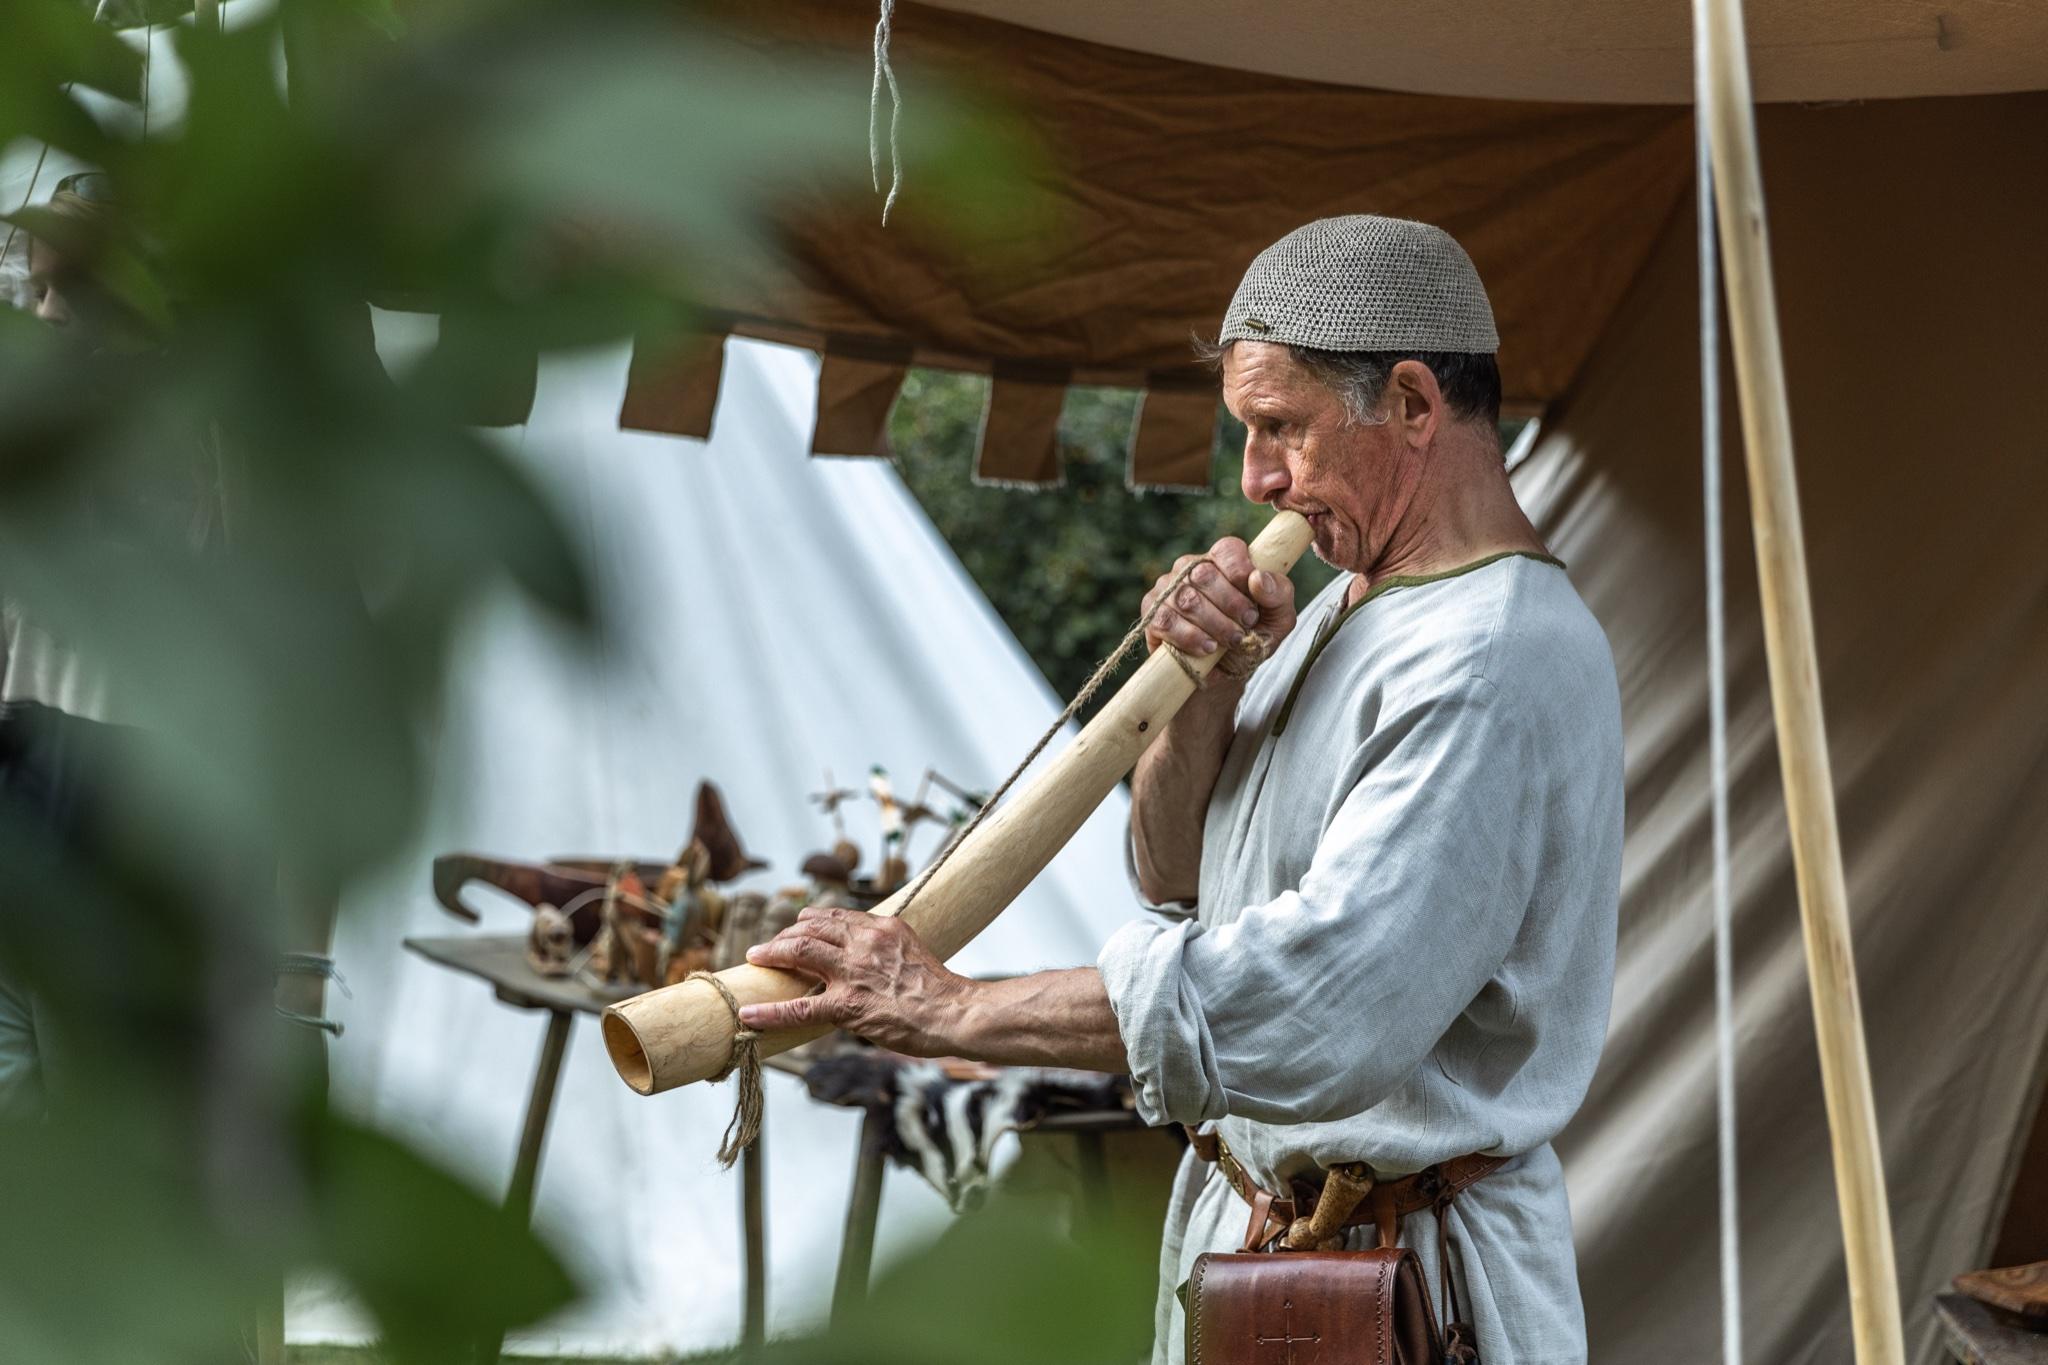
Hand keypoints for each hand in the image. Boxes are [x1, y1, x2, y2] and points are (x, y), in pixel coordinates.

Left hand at [737, 906, 969, 1055]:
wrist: (955, 1013)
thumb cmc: (940, 991)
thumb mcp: (914, 951)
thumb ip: (886, 947)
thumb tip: (867, 957)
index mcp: (883, 927)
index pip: (836, 916)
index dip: (810, 921)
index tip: (797, 926)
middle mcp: (864, 943)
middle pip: (811, 928)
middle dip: (785, 934)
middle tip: (770, 945)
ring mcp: (853, 973)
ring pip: (799, 952)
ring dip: (772, 953)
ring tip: (755, 957)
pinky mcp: (847, 1005)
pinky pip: (799, 1007)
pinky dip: (770, 1012)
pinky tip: (750, 1015)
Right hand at [1142, 536, 1295, 662]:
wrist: (1224, 674)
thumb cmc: (1252, 638)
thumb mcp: (1278, 619)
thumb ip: (1279, 594)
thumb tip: (1258, 578)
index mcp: (1222, 560)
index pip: (1227, 549)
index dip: (1240, 573)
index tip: (1254, 604)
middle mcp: (1191, 568)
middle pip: (1205, 575)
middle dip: (1230, 606)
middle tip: (1245, 627)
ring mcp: (1168, 589)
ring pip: (1186, 599)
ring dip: (1213, 625)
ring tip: (1230, 642)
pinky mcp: (1152, 613)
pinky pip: (1165, 620)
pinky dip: (1189, 637)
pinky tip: (1206, 648)